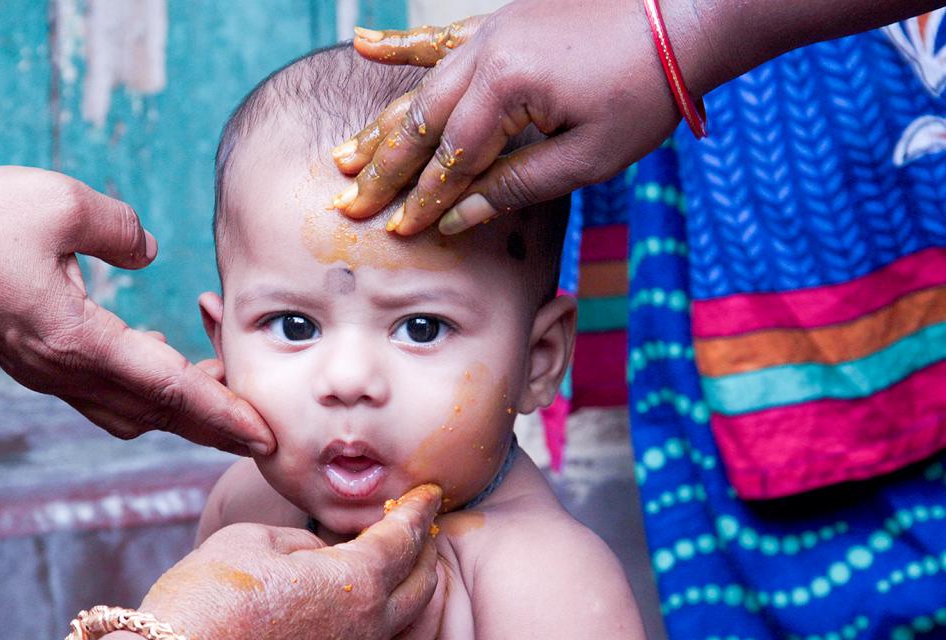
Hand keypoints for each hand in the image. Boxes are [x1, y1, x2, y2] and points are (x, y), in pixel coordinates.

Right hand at [0, 166, 274, 452]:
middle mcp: (64, 371)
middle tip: (262, 430)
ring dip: (180, 411)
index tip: (265, 436)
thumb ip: (122, 230)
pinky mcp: (37, 366)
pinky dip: (145, 393)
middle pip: (156, 415)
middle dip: (214, 427)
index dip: (223, 414)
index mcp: (76, 340)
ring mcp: (48, 375)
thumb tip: (150, 252)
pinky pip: (104, 396)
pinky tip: (163, 362)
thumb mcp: (62, 203)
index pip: (168, 389)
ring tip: (222, 389)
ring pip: (130, 413)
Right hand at [139, 483, 442, 639]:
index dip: (418, 509)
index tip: (431, 490)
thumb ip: (306, 541)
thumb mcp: (259, 539)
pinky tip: (361, 590)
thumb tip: (324, 553)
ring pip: (401, 614)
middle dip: (425, 547)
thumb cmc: (209, 595)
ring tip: (398, 552)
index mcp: (356, 583)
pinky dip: (381, 607)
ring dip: (406, 581)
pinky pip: (373, 635)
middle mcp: (367, 627)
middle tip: (422, 520)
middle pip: (421, 582)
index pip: (404, 538)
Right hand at [331, 0, 691, 235]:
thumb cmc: (644, 90)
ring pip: (421, 87)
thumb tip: (458, 219)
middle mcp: (487, 56)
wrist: (682, 14)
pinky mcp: (501, 24)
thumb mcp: (587, 156)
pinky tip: (364, 45)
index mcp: (508, 90)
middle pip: (421, 124)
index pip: (452, 160)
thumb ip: (517, 186)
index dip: (425, 202)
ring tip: (342, 156)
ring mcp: (490, 34)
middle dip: (384, 170)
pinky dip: (401, 46)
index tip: (398, 233)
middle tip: (348, 204)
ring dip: (381, 124)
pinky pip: (439, 38)